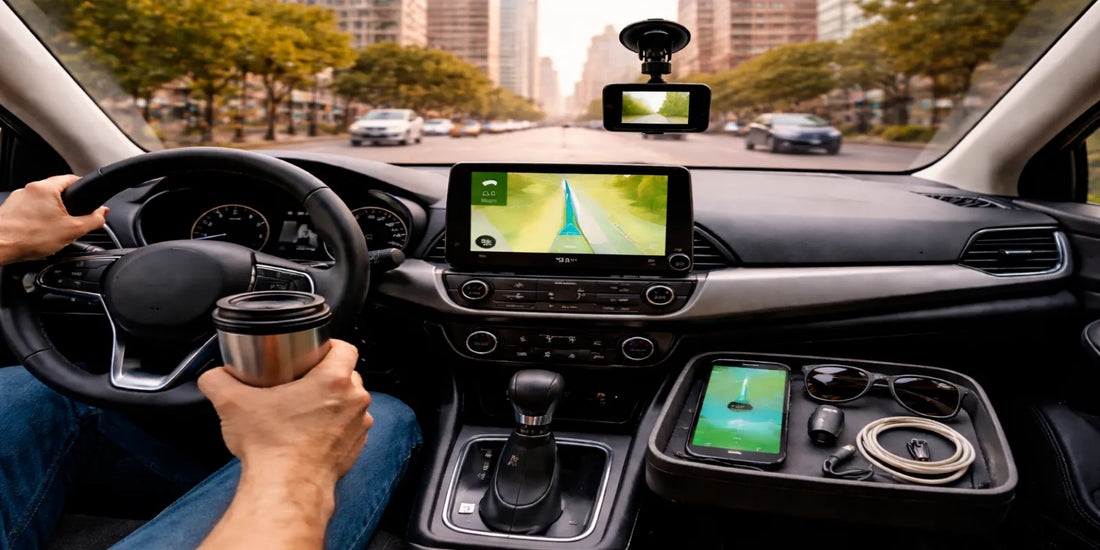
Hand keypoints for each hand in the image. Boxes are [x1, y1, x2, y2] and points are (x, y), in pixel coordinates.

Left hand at [0, 175, 108, 263]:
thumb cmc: (27, 237)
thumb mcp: (71, 230)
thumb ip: (92, 220)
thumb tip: (102, 214)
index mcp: (45, 188)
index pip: (72, 179)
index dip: (84, 189)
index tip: (89, 199)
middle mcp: (29, 189)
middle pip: (57, 192)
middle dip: (67, 207)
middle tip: (71, 222)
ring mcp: (17, 199)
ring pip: (42, 203)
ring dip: (51, 214)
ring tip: (52, 231)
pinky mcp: (9, 210)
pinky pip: (30, 211)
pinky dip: (37, 220)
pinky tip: (38, 234)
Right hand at [198, 339, 372, 485]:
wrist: (286, 488)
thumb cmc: (271, 448)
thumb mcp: (233, 405)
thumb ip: (218, 381)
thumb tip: (213, 376)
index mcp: (334, 380)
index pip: (344, 348)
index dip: (328, 347)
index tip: (310, 354)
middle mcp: (354, 401)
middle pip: (346, 375)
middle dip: (325, 376)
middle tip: (300, 383)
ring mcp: (358, 426)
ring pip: (349, 402)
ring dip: (332, 403)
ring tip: (304, 410)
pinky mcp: (356, 447)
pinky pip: (348, 427)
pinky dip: (334, 427)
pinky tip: (310, 432)